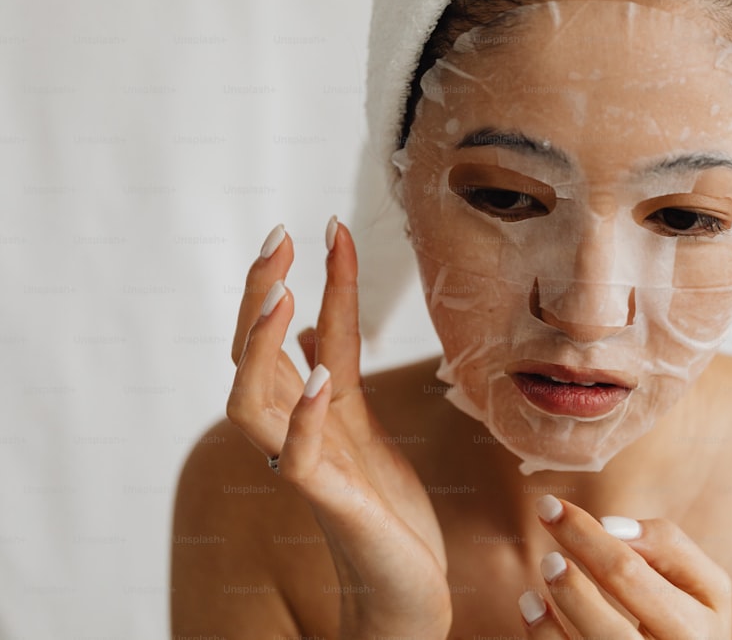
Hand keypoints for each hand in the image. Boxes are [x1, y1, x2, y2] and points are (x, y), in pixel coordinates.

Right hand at [225, 219, 450, 638]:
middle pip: (251, 355)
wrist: (404, 584)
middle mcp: (297, 430)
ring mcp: (307, 465)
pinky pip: (297, 459)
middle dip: (258, 295)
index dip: (314, 280)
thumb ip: (334, 375)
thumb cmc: (385, 506)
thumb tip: (310, 325)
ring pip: (251, 402)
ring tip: (280, 293)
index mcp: (313, 408)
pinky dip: (304, 418)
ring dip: (259, 347)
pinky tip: (321, 379)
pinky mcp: (328, 503)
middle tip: (280, 239)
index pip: (299, 333)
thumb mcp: (364, 425)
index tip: (326, 225)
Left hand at [518, 496, 731, 638]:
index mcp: (704, 628)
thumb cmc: (685, 623)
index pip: (640, 570)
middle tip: (545, 513)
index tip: (560, 509)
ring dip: (565, 595)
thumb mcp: (700, 588)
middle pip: (618, 596)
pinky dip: (545, 632)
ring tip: (547, 564)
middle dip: (579, 547)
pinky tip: (531, 605)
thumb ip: (669, 548)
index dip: (591, 536)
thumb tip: (610, 528)